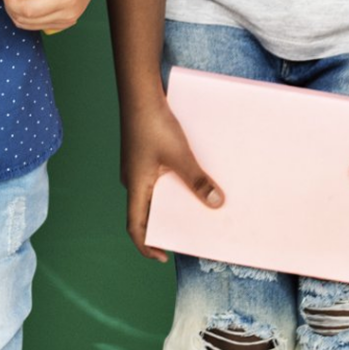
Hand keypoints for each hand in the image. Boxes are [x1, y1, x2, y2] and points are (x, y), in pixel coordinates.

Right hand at [120, 95, 221, 260]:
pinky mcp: (144, 154)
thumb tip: (216, 205)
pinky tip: (191, 177)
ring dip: (170, 203)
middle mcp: (132, 180)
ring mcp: (137, 166)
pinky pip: (157, 178)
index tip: (164, 256)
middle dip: (164, 224)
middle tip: (186, 230)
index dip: (146, 245)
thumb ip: (197, 181)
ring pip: (153, 193)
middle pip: (145, 211)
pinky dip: (171, 184)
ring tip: (193, 205)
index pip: (135, 226)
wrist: (140, 94)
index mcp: (135, 186)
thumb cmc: (154, 125)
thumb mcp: (180, 156)